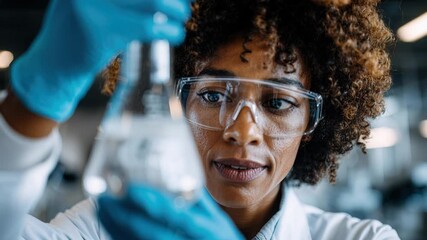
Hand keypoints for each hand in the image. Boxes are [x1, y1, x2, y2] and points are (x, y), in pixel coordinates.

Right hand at [10, 0, 189, 121]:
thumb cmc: (73, 32)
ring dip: (176, 9)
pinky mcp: (104, 31)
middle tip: (183, 4)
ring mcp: (95, 5)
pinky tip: (176, 35)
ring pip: (152, 0)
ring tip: (182, 17)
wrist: (52, 65)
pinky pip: (148, 26)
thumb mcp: (85, 0)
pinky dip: (169, 30)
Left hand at [98, 184, 243, 239]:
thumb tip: (177, 173)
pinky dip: (120, 236)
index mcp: (204, 229)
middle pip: (150, 232)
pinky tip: (111, 225)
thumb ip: (198, 198)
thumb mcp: (216, 218)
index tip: (131, 188)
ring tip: (102, 209)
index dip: (152, 202)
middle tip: (104, 198)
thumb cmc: (221, 238)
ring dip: (117, 227)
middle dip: (123, 216)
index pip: (174, 215)